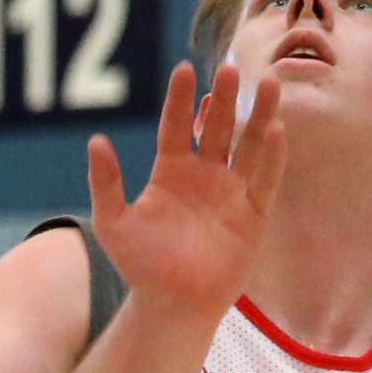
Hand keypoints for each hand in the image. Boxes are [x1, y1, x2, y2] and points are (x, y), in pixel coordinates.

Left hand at [86, 56, 283, 320]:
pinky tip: (276, 129)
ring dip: (258, 115)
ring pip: (248, 144)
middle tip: (230, 67)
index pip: (176, 125)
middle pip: (217, 127)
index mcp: (171, 171)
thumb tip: (95, 140)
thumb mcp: (114, 224)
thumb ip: (105, 183)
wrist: (172, 305)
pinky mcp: (253, 212)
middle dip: (225, 98)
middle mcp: (204, 174)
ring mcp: (231, 191)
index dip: (180, 98)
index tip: (183, 69)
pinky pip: (265, 178)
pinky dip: (272, 155)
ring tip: (267, 83)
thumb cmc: (141, 266)